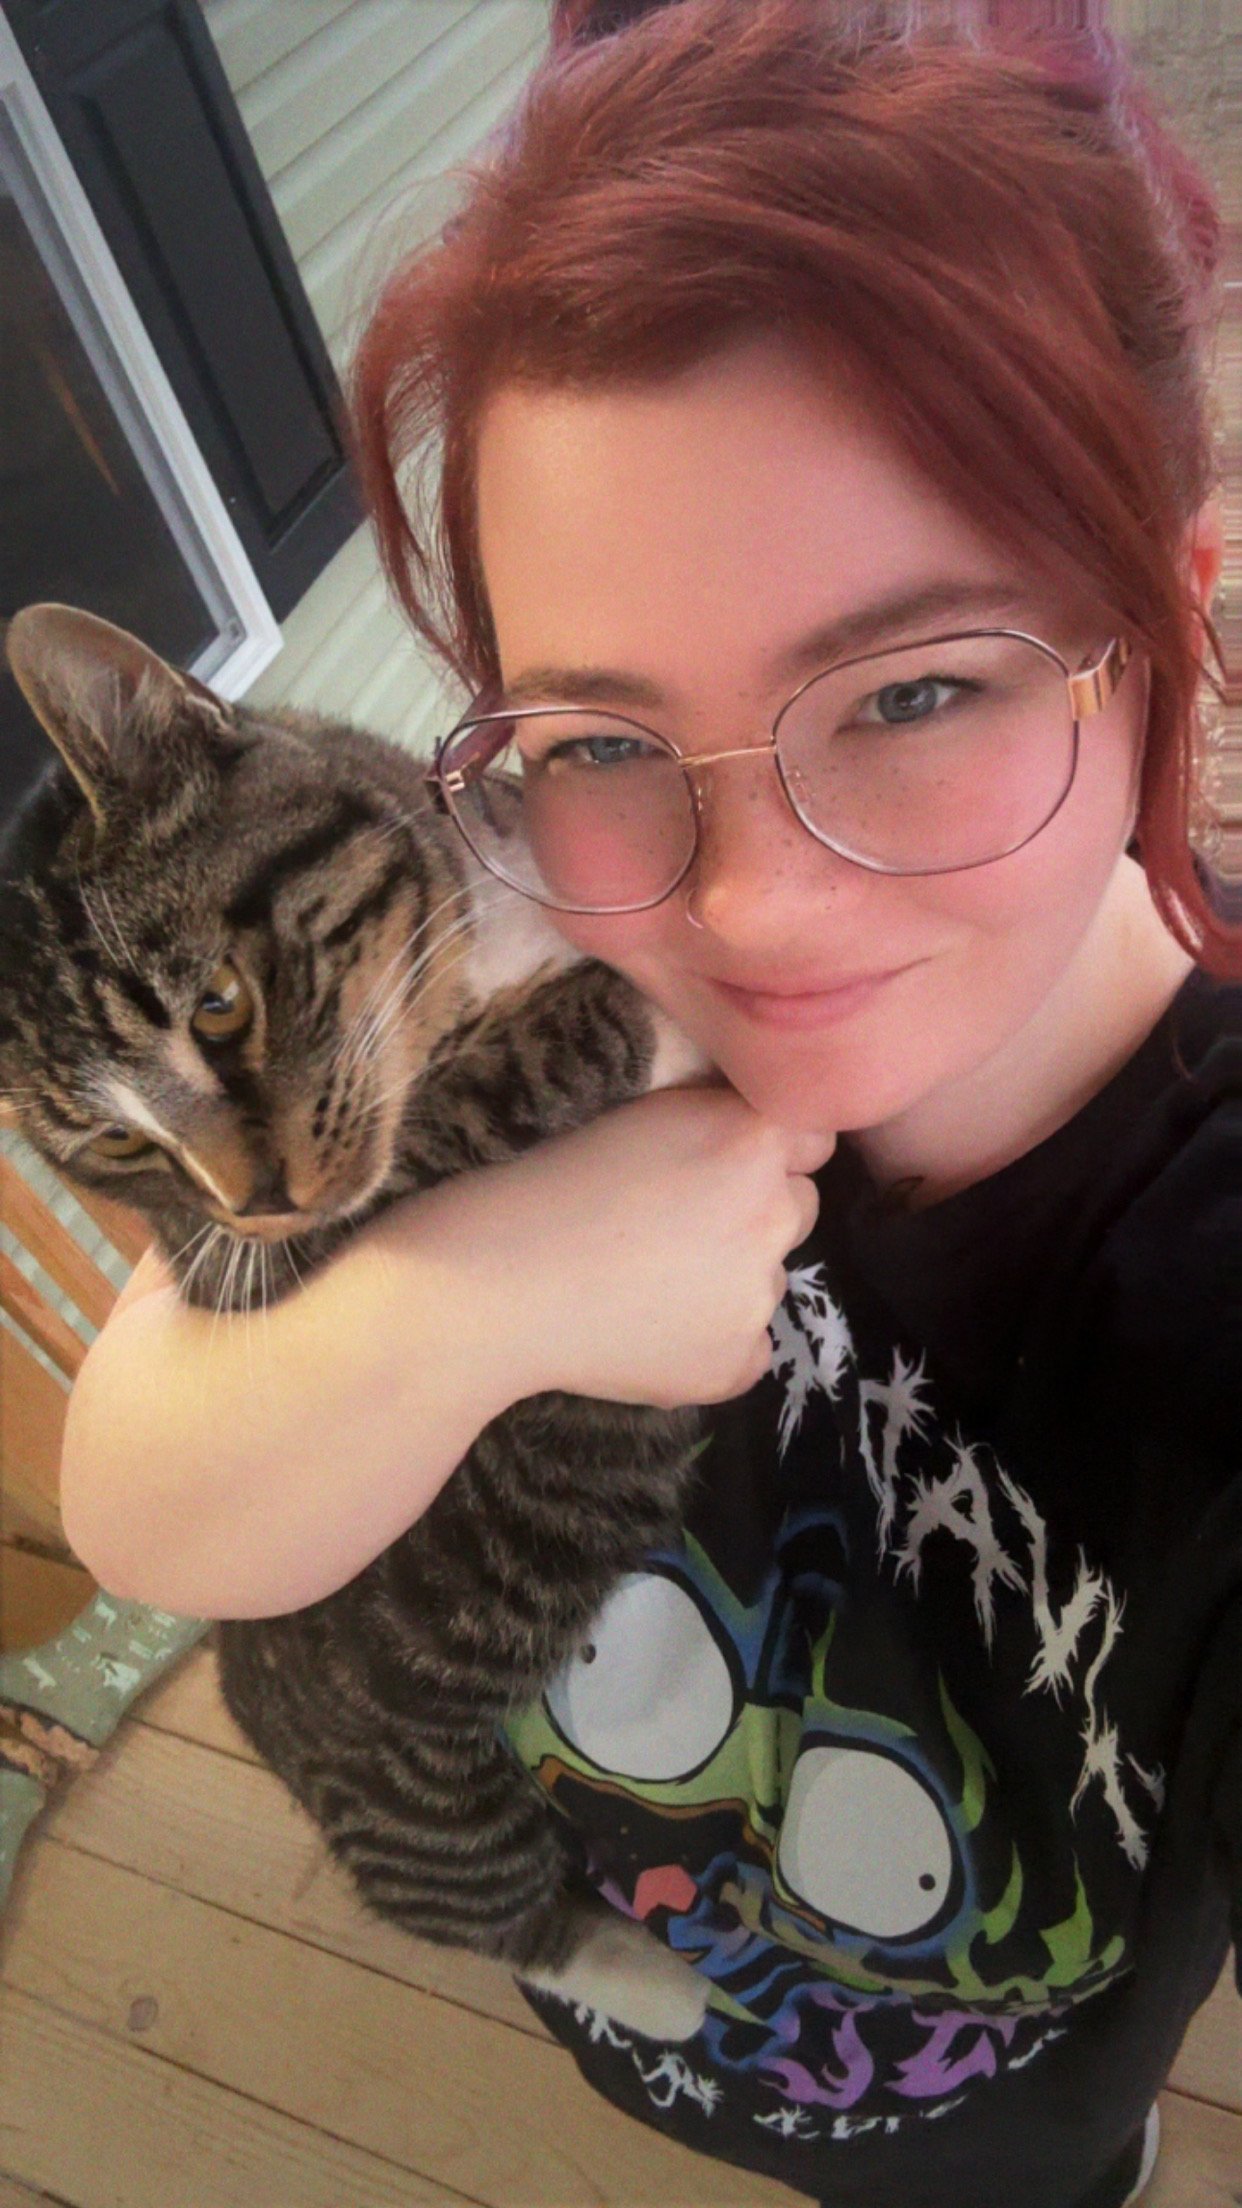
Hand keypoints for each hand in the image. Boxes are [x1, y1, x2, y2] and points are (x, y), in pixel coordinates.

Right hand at [414, 1083, 835, 1409]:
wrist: (497, 1283)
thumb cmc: (553, 1184)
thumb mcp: (649, 1118)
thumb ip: (720, 1125)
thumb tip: (762, 1143)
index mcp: (752, 1143)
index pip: (813, 1137)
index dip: (765, 1149)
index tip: (720, 1163)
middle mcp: (774, 1217)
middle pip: (800, 1209)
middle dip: (757, 1212)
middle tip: (679, 1224)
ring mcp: (760, 1298)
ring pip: (769, 1280)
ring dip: (731, 1278)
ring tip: (648, 1282)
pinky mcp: (740, 1364)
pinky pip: (749, 1345)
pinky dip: (713, 1340)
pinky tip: (650, 1328)